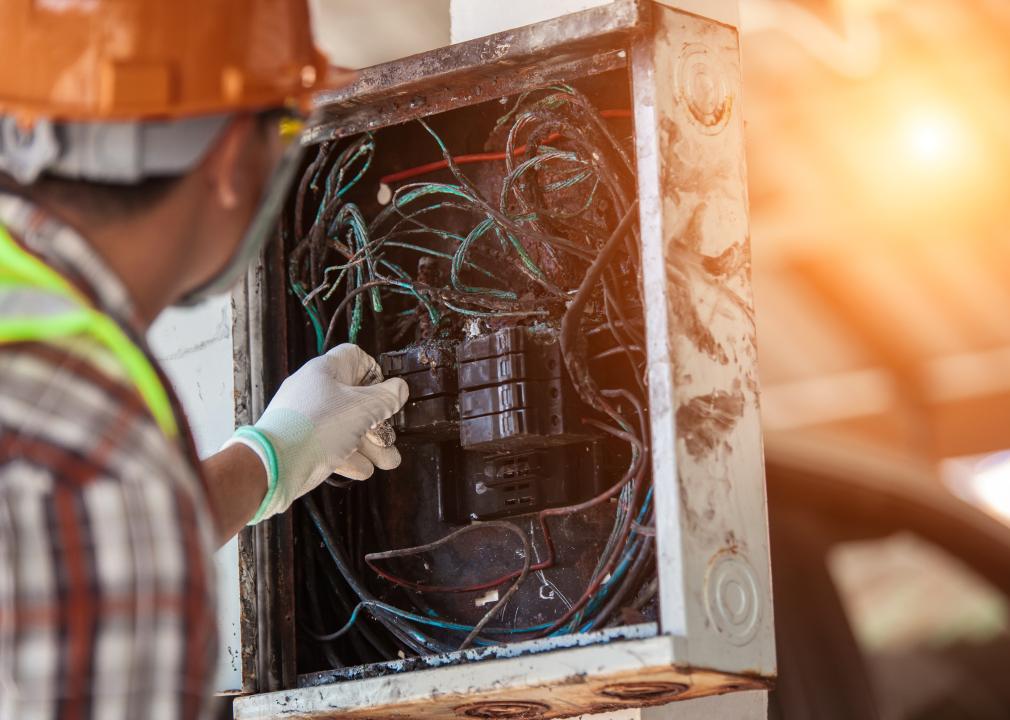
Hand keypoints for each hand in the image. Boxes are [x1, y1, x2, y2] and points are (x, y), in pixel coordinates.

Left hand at [227, 344, 407, 523]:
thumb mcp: (362, 409)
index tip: (386, 393)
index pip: (355, 357)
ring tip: (387, 461)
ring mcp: (306, 418)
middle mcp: (314, 390)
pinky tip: (363, 469)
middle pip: (355, 399)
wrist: (274, 466)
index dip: (374, 372)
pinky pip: (330, 446)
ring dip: (370, 445)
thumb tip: (400, 388)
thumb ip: (386, 398)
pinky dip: (349, 457)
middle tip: (390, 436)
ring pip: (346, 427)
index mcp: (325, 371)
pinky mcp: (302, 443)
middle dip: (379, 422)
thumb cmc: (316, 428)